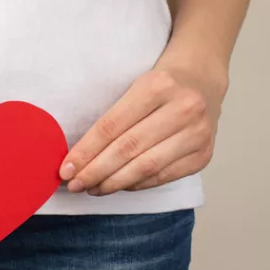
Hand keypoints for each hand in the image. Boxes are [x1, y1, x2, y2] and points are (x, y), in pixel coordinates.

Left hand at [59, 65, 226, 195]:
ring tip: (93, 188)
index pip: (112, 126)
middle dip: (95, 171)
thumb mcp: (135, 88)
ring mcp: (197, 134)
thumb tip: (77, 159)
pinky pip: (162, 177)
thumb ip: (111, 121)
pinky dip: (136, 184)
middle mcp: (183, 109)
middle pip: (127, 149)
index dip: (85, 151)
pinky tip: (118, 185)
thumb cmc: (159, 87)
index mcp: (158, 86)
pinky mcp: (204, 155)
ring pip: (145, 167)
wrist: (201, 81)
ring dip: (113, 182)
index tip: (66, 169)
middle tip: (75, 184)